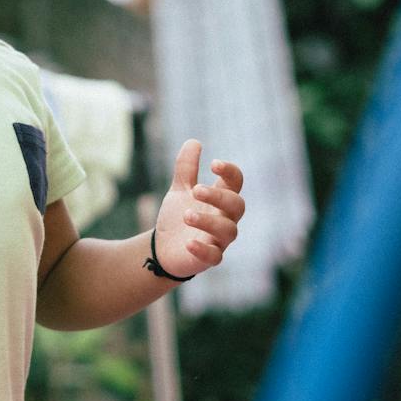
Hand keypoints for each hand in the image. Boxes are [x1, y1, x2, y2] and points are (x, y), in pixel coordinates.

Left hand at [154, 139, 245, 279]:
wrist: (163, 248)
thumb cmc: (178, 216)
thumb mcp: (180, 190)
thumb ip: (186, 168)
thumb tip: (194, 141)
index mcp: (220, 199)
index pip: (236, 182)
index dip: (230, 171)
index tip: (213, 164)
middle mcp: (225, 218)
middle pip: (237, 205)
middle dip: (219, 196)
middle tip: (196, 190)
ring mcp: (219, 240)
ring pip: (228, 231)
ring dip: (208, 221)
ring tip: (186, 215)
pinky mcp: (209, 258)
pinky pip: (214, 256)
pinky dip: (203, 249)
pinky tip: (188, 243)